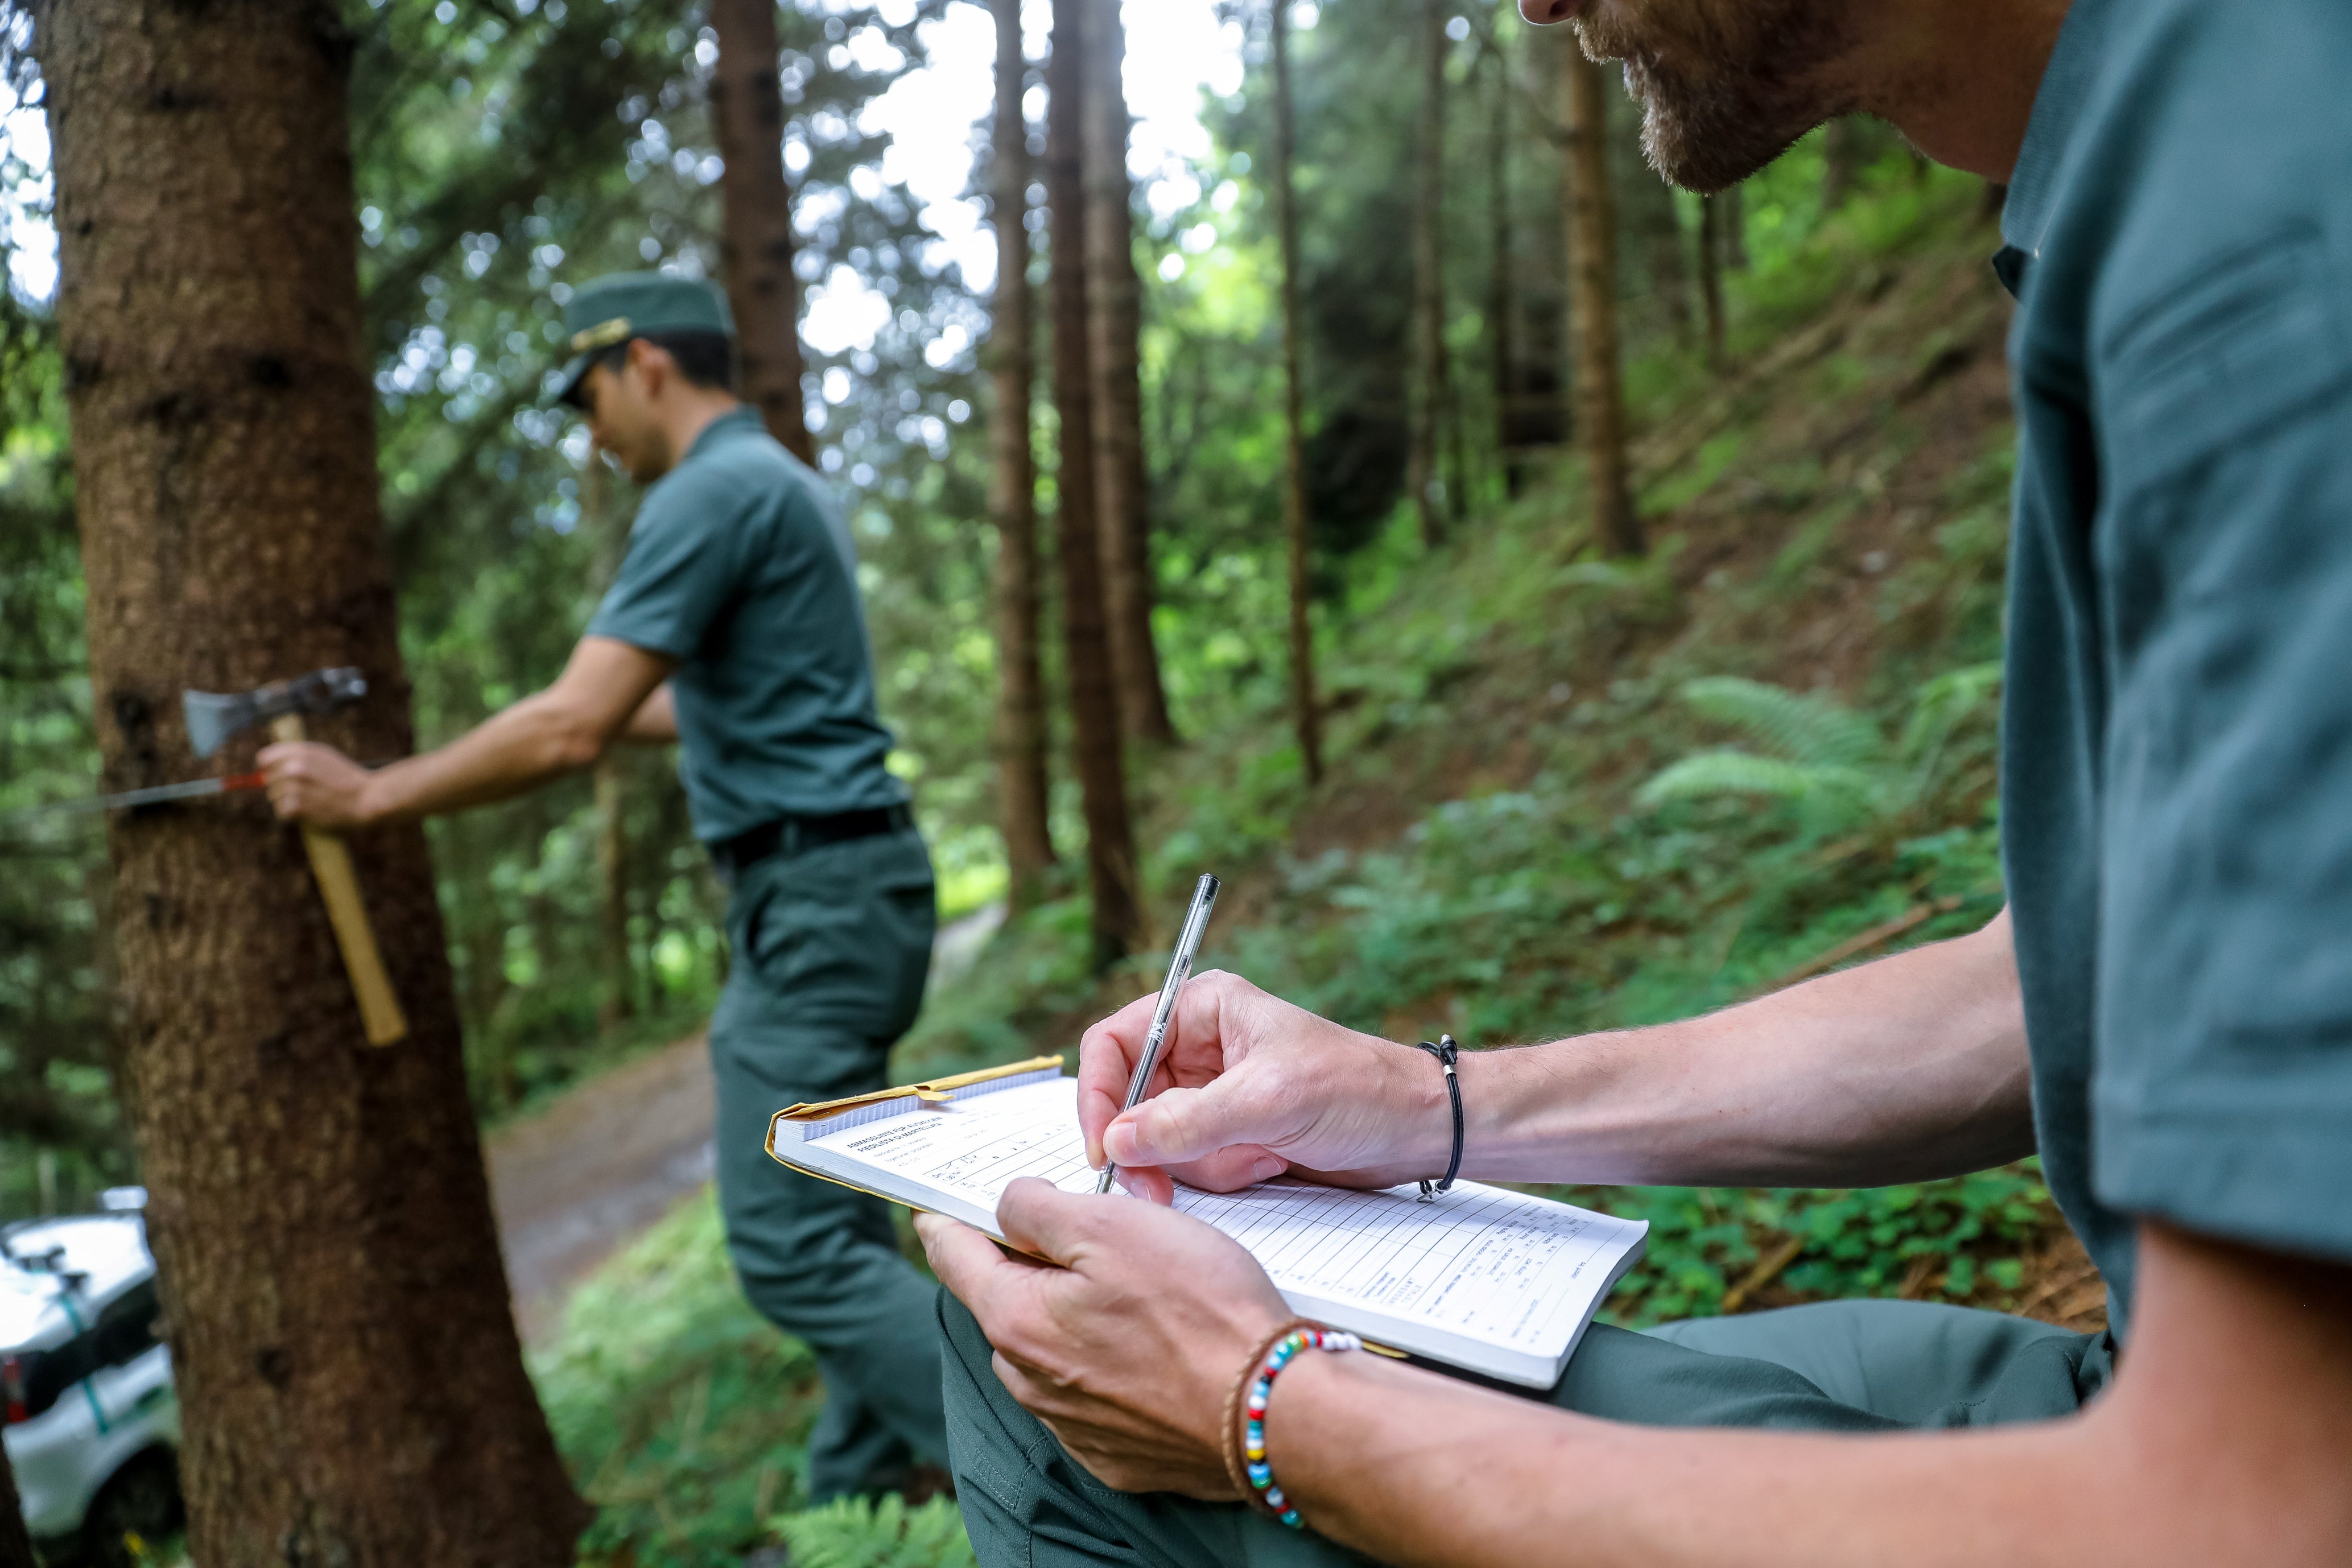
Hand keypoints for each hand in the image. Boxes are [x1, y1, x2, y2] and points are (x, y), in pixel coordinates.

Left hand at [258, 741, 381, 828]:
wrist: (366, 798)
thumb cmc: (346, 777)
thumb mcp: (324, 756)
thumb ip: (296, 755)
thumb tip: (265, 764)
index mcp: (301, 752)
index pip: (264, 758)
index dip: (268, 767)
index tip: (276, 774)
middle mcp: (295, 767)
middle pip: (267, 780)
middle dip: (280, 786)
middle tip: (303, 792)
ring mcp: (295, 787)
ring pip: (273, 797)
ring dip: (287, 802)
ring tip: (309, 802)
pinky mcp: (297, 807)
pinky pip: (281, 812)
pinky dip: (292, 815)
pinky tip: (308, 812)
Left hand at [917, 1178, 1292, 1495]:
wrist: (1273, 1411)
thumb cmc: (1200, 1311)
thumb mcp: (1113, 1225)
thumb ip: (1041, 1208)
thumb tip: (1009, 1206)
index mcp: (1016, 1321)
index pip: (955, 1258)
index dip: (946, 1222)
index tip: (933, 1210)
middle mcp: (1031, 1382)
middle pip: (1007, 1303)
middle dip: (1031, 1267)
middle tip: (1082, 1232)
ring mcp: (1073, 1425)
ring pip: (1051, 1349)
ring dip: (1074, 1316)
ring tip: (1138, 1288)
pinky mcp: (1117, 1453)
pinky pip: (1093, 1393)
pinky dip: (1110, 1363)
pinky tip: (1157, 1344)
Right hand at [1078, 970, 1449, 1204]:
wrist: (1417, 1131)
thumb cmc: (1358, 1090)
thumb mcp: (1270, 1101)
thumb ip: (1188, 1122)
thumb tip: (1116, 1140)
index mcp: (1201, 1010)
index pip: (1113, 1044)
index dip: (1097, 1095)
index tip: (1105, 1149)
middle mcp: (1198, 1048)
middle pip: (1127, 1101)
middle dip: (1151, 1146)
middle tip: (1159, 1189)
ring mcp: (1212, 1094)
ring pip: (1159, 1142)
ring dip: (1204, 1163)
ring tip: (1259, 1157)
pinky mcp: (1229, 1134)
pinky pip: (1192, 1166)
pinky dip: (1225, 1175)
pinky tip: (1268, 1165)